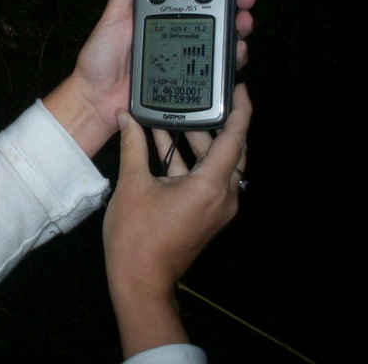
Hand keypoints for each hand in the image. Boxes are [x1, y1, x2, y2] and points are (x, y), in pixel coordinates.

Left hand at [44, 0, 256, 156]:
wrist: (97, 99)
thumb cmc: (100, 58)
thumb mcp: (113, 16)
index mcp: (160, 9)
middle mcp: (177, 26)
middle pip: (216, 7)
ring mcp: (186, 50)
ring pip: (223, 33)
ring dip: (240, 24)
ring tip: (243, 21)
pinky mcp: (191, 73)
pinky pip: (217, 63)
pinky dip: (233, 55)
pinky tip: (237, 49)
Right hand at [102, 84, 251, 356]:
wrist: (139, 281)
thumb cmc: (136, 235)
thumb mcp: (132, 183)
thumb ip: (133, 145)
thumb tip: (126, 116)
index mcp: (211, 186)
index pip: (235, 138)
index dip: (240, 110)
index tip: (239, 87)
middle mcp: (223, 196)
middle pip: (229, 150)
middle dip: (211, 124)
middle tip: (197, 99)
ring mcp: (216, 208)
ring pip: (215, 165)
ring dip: (194, 143)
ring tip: (170, 118)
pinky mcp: (205, 215)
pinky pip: (205, 180)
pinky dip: (189, 162)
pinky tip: (161, 146)